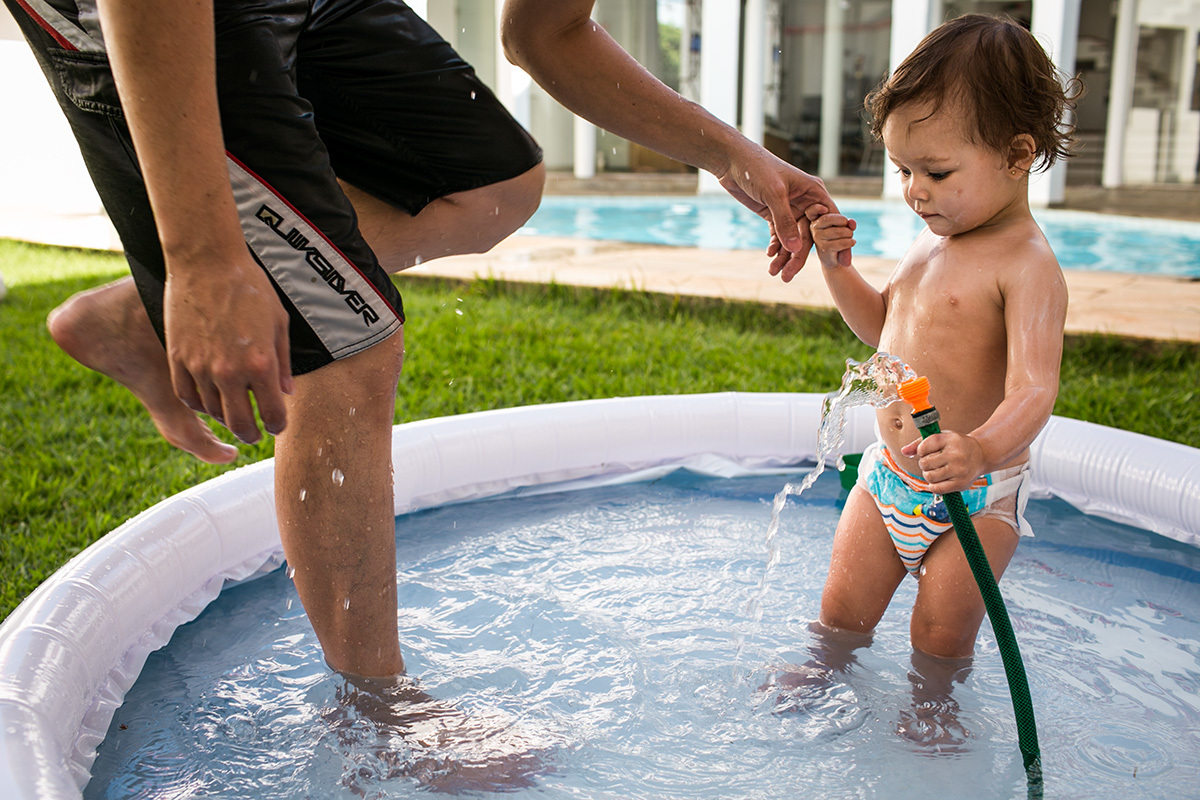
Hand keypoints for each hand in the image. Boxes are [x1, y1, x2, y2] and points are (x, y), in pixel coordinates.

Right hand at [163, 253, 292, 445]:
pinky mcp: (177, 358)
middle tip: (255, 433)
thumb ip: (283, 362)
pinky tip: (208, 401)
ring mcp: (200, 367)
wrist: (207, 261)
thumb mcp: (279, 323)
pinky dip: (199, 404)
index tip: (277, 425)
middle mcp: (229, 372)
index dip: (277, 425)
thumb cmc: (250, 287)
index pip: (273, 414)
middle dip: (251, 433)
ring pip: (212, 411)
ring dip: (225, 417)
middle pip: (240, 423)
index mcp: (260, 364)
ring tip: (233, 413)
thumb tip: (286, 392)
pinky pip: (186, 395)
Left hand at [715, 142, 835, 282]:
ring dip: (784, 256)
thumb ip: (785, 222)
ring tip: (774, 273)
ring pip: (792, 238)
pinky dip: (775, 247)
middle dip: (799, 257)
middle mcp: (804, 201)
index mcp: (813, 192)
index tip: (843, 262)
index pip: (832, 221)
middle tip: (788, 277)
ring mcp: (788, 208)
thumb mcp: (773, 194)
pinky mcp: (772, 213)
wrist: (732, 160)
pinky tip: (770, 257)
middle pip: (809, 235)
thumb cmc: (757, 169)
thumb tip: (795, 249)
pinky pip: (779, 235)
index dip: (838, 242)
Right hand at [804, 204, 855, 268]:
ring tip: (849, 236)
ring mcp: (817, 238)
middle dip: (844, 223)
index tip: (825, 209)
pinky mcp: (824, 248)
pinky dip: (850, 242)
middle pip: (829, 219)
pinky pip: (841, 242)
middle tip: (848, 229)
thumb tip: (851, 222)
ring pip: (838, 232)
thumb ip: (847, 222)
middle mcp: (814, 227)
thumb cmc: (838, 237)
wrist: (835, 257)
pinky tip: (852, 242)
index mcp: (816, 218)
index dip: (816, 208)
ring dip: (849, 234)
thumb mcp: (843, 225)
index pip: (811, 211)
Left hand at [901, 431, 985, 494]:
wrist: (981, 455)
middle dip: (924, 464)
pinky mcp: (961, 483)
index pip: (923, 447)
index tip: (927, 451)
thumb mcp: (941, 438)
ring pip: (929, 476)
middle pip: (924, 463)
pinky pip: (937, 489)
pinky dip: (933, 486)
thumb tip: (904, 451)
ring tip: (936, 470)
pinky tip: (938, 480)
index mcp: (950, 440)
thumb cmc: (957, 446)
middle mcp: (956, 455)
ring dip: (928, 475)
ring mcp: (959, 470)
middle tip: (934, 462)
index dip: (921, 451)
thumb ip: (920, 443)